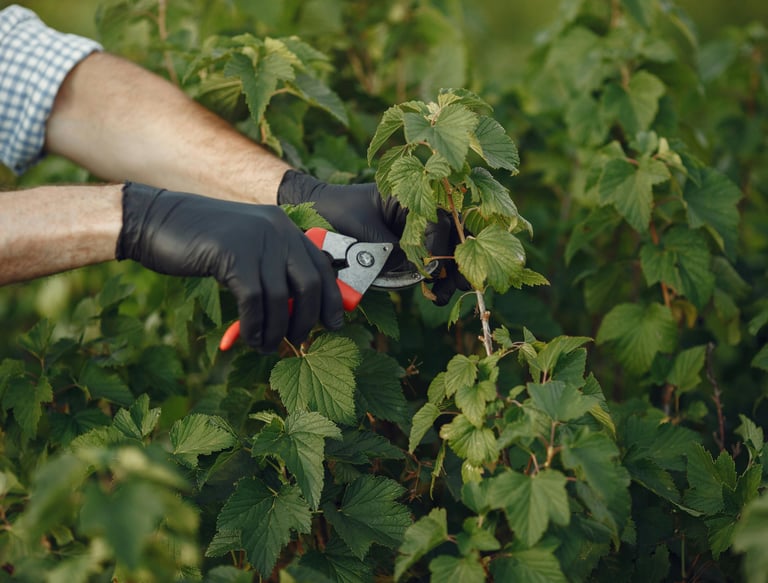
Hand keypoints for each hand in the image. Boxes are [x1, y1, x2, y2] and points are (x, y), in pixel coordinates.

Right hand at [116, 182, 342, 350]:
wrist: (156, 220)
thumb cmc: (200, 242)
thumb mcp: (244, 248)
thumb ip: (271, 268)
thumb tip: (296, 310)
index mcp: (283, 226)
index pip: (321, 266)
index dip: (331, 299)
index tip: (334, 324)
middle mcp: (276, 229)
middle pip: (309, 284)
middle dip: (306, 319)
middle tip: (298, 339)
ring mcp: (255, 240)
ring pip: (280, 299)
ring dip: (277, 330)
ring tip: (267, 347)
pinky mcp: (232, 254)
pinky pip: (254, 301)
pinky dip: (255, 326)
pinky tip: (251, 338)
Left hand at [277, 170, 468, 305]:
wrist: (316, 212)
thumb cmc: (337, 212)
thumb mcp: (366, 232)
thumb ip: (394, 249)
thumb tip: (421, 270)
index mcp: (411, 193)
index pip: (439, 221)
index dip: (439, 247)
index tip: (433, 269)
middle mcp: (420, 207)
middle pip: (453, 234)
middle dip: (458, 261)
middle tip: (458, 285)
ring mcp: (417, 226)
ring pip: (447, 248)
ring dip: (450, 273)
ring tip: (442, 296)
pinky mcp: (409, 243)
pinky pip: (431, 258)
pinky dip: (436, 275)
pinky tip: (435, 293)